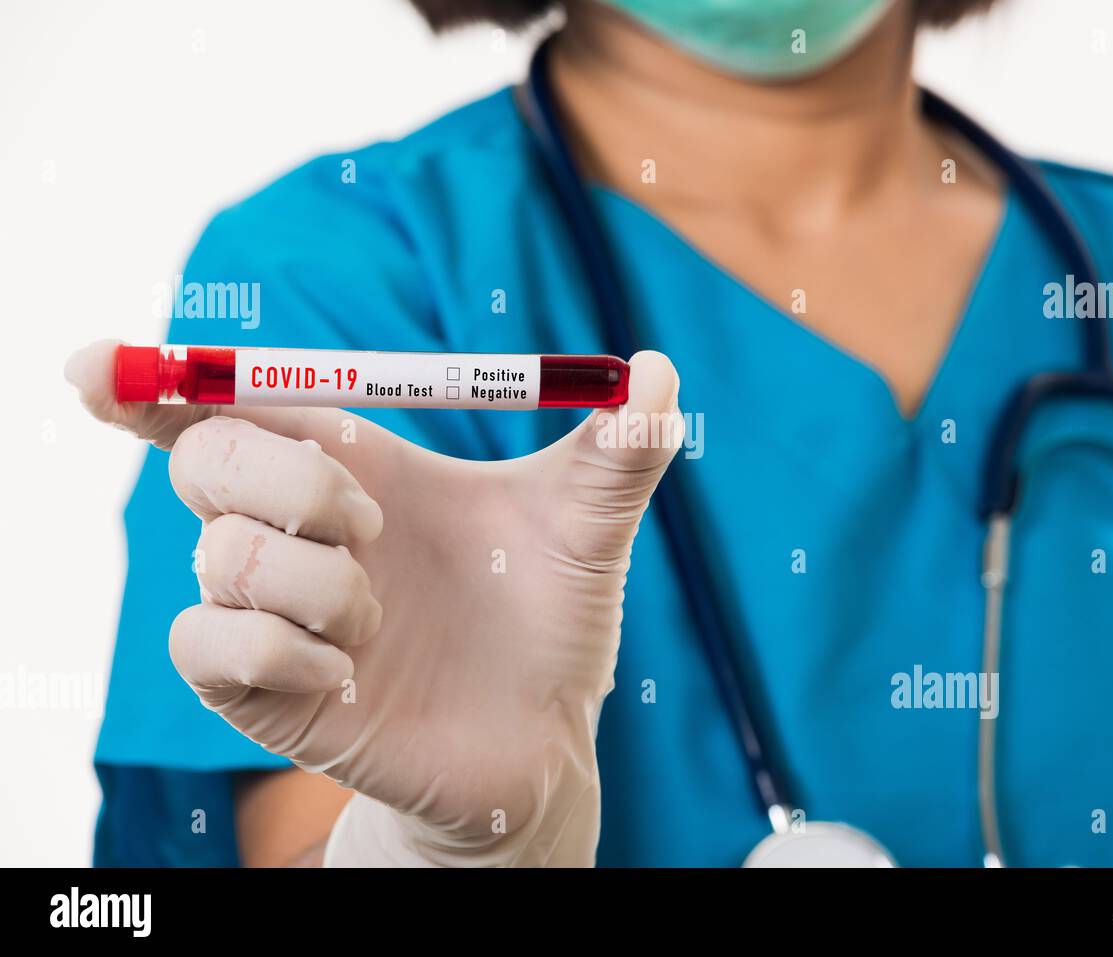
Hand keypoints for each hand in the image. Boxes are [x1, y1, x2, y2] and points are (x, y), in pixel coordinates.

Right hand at [66, 340, 681, 865]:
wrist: (541, 736)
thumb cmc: (548, 621)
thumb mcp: (589, 527)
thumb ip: (620, 449)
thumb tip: (661, 372)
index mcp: (352, 468)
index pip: (230, 406)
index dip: (154, 381)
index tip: (98, 366)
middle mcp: (297, 530)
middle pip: (204, 460)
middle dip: (288, 479)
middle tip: (370, 523)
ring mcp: (271, 611)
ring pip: (221, 558)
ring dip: (318, 584)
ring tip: (385, 624)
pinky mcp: (258, 690)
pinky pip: (210, 647)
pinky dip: (284, 652)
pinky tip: (350, 677)